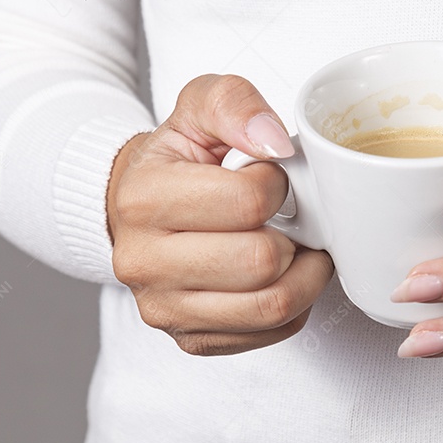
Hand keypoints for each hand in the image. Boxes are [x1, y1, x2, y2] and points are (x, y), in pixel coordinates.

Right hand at [107, 74, 333, 355]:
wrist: (137, 207)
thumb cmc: (177, 159)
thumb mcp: (198, 107)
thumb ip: (234, 102)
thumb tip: (275, 141)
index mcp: (143, 199)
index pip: (248, 202)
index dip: (277, 185)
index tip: (270, 178)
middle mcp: (143, 262)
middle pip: (261, 262)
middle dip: (293, 235)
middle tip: (291, 217)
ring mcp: (164, 309)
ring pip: (271, 307)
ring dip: (305, 275)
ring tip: (298, 247)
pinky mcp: (190, 340)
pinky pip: (271, 333)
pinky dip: (294, 305)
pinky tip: (281, 276)